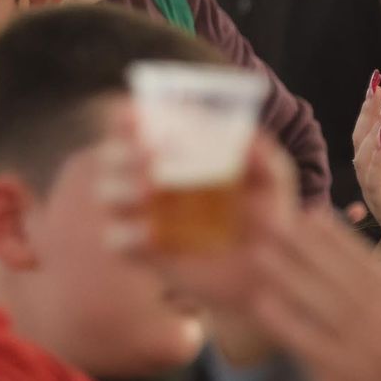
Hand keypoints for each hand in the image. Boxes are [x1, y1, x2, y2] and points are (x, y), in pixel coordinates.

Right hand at [98, 128, 299, 318]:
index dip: (127, 118)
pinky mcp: (145, 251)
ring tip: (150, 188)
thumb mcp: (273, 180)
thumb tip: (246, 133)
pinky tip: (152, 233)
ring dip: (121, 186)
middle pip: (113, 155)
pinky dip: (127, 234)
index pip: (137, 125)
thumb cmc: (267, 211)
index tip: (133, 113)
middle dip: (124, 151)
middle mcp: (151, 178)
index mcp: (175, 151)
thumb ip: (263, 154)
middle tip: (151, 154)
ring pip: (108, 193)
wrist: (270, 267)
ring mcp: (144, 214)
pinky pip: (118, 241)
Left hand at [246, 207, 380, 380]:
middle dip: (305, 246)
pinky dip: (286, 322)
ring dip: (288, 274)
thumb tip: (375, 277)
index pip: (367, 265)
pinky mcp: (346, 378)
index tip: (311, 215)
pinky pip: (309, 343)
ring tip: (259, 252)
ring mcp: (365, 349)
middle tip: (273, 219)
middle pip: (338, 275)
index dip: (337, 240)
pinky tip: (262, 303)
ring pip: (320, 302)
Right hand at [351, 71, 380, 284]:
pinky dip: (377, 157)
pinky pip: (376, 179)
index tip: (376, 82)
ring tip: (378, 104)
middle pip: (361, 140)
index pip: (367, 134)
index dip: (369, 108)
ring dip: (370, 128)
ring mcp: (375, 194)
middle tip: (374, 84)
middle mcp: (369, 181)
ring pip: (364, 156)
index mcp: (375, 172)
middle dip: (367, 111)